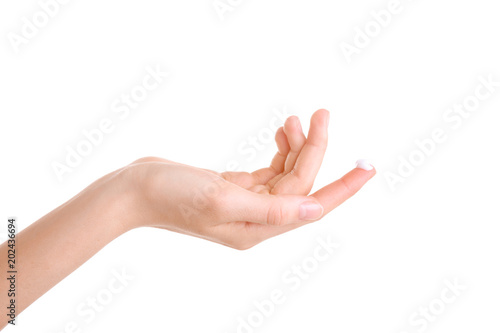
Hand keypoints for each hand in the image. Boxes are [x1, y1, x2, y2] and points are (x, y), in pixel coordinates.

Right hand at [123, 109, 375, 248]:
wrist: (135, 189)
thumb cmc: (171, 194)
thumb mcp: (222, 198)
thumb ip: (272, 206)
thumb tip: (315, 210)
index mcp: (257, 227)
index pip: (311, 206)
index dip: (342, 188)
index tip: (368, 167)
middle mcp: (256, 219)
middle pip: (299, 183)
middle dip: (313, 148)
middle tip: (320, 113)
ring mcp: (247, 204)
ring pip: (287, 175)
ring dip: (296, 146)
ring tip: (295, 119)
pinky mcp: (237, 189)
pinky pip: (271, 170)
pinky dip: (280, 151)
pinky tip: (281, 132)